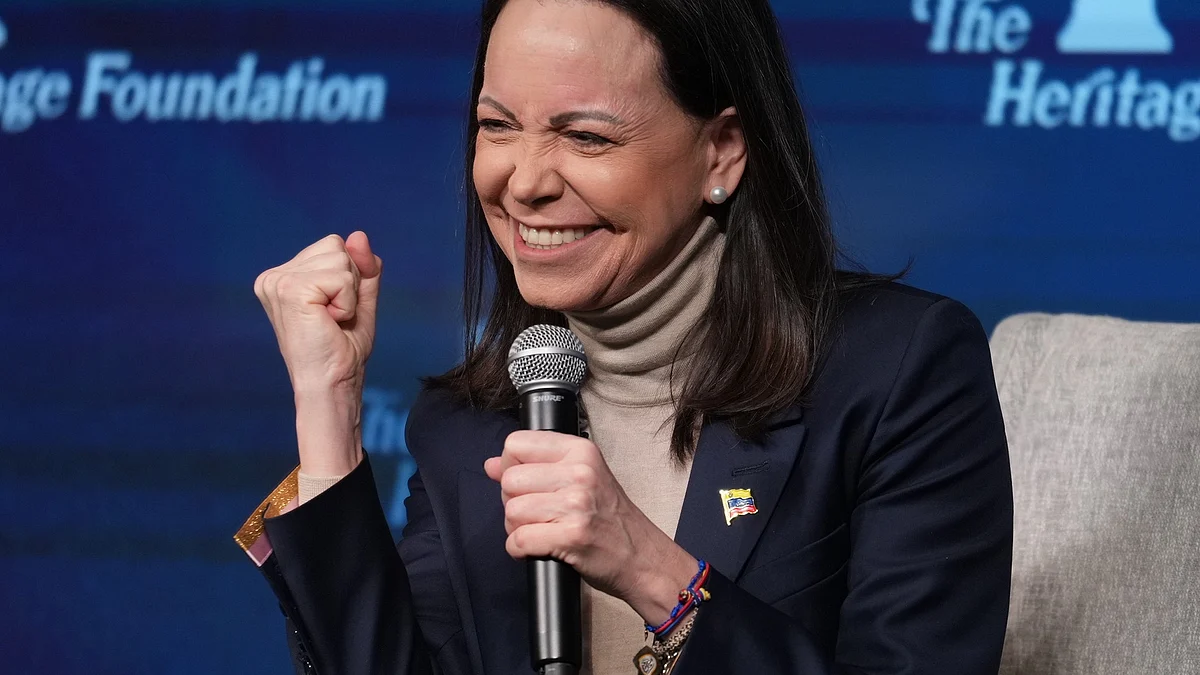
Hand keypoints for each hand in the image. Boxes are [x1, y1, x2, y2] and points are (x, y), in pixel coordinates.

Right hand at [254, 231, 381, 474]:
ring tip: (331, 321)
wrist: (332, 384)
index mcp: (283, 276)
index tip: (334, 312)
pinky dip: (347, 302)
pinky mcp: (289, 290)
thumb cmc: (342, 349)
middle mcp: (274, 276)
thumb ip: (362, 267)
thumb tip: (358, 235)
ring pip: (341, 259)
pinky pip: (342, 277)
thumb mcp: (359, 299)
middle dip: (350, 283)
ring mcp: (278, 281)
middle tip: (334, 318)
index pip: (334, 245)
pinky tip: (329, 322)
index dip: (349, 278)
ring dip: (349, 294)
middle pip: (337, 246)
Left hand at [484, 431, 698, 625]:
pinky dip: (519, 549)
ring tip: (538, 531)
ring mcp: (576, 505)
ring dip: (516, 528)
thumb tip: (491, 465)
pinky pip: (520, 540)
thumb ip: (535, 467)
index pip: (516, 443)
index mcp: (580, 451)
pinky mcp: (571, 536)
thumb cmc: (610, 518)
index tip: (525, 483)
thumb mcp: (579, 478)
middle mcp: (579, 473)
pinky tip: (536, 548)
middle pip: (510, 480)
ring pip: (512, 511)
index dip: (510, 466)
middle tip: (535, 513)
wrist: (641, 556)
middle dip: (512, 501)